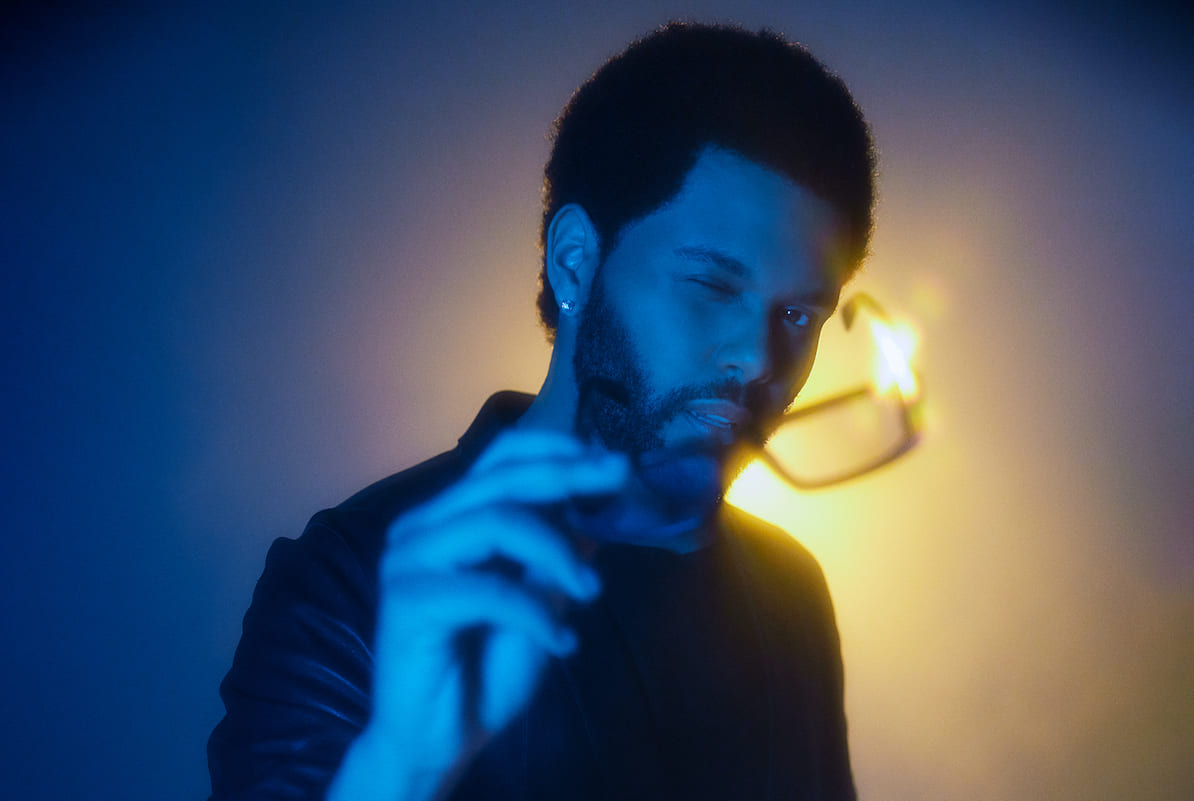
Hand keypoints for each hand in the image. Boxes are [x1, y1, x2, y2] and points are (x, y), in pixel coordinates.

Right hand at [328, 429, 627, 800]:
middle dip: (570, 477)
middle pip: (502, 479)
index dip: (558, 451)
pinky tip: (561, 640)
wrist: (435, 740)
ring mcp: (408, 559)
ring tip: (590, 591)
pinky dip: (535, 612)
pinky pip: (487, 588)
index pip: (501, 458)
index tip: (613, 462)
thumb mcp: (540, 600)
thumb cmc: (483, 669)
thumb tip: (605, 504)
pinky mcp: (407, 599)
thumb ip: (559, 551)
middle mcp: (421, 526)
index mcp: (449, 517)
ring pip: (495, 522)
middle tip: (623, 480)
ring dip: (556, 552)